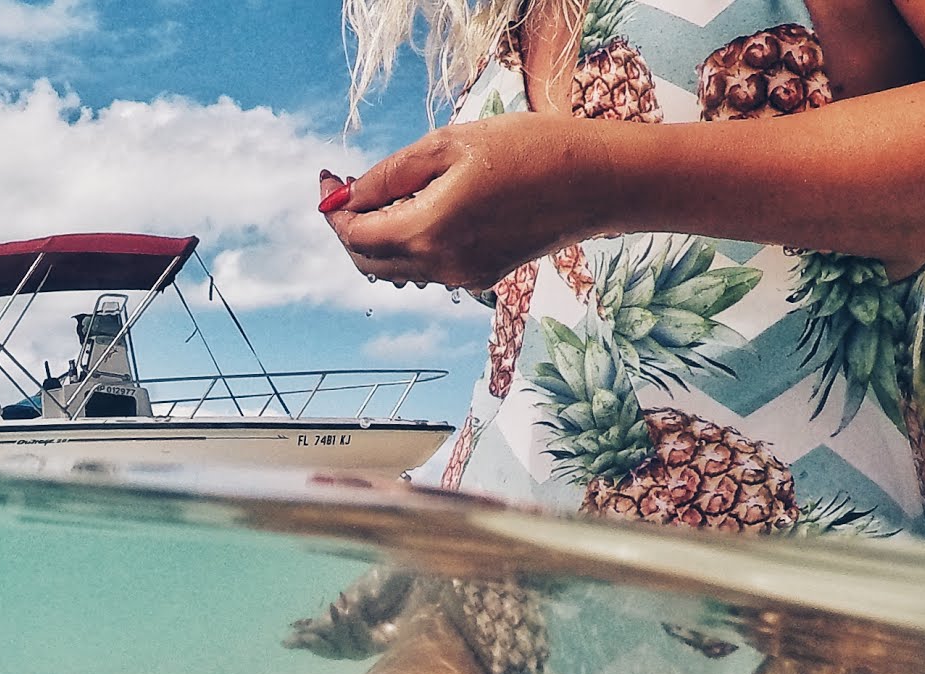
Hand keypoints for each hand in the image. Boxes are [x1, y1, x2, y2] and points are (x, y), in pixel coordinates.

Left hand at [321, 113, 610, 290]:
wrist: (595, 182)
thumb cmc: (528, 150)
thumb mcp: (448, 145)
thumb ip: (390, 175)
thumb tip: (347, 196)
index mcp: (426, 231)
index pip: (354, 234)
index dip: (334, 209)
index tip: (329, 180)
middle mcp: (439, 265)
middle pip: (368, 260)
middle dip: (349, 227)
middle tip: (350, 188)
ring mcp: (461, 277)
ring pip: (396, 268)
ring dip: (379, 236)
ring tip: (387, 193)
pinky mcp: (480, 276)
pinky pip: (427, 268)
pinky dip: (410, 245)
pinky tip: (422, 210)